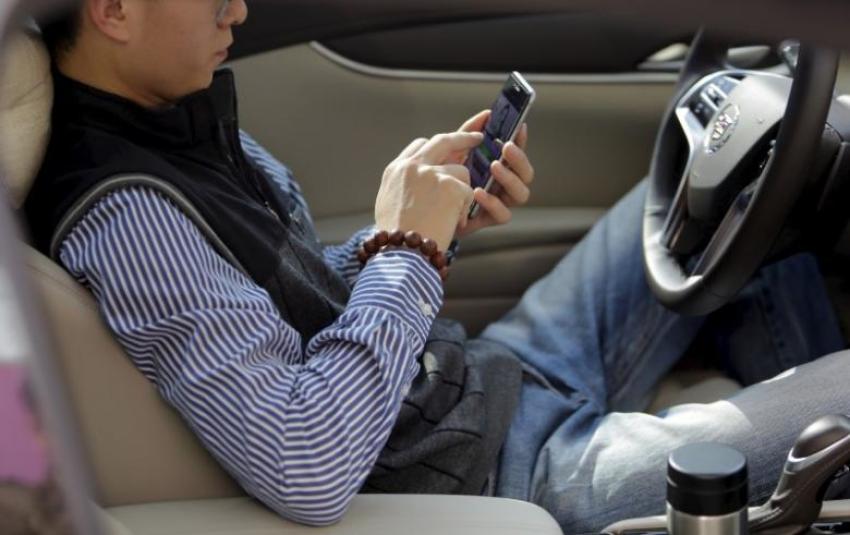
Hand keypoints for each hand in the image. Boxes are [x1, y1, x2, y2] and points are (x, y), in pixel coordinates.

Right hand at [375, 131, 482, 250]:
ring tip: (450, 217)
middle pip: (442, 141)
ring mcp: (431, 173)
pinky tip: (453, 224)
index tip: (449, 146)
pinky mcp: (449, 185)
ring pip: (461, 171)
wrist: (403, 254)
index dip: (437, 147)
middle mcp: (411, 166)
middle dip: (463, 137)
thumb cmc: (397, 240)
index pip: (419, 147)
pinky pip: (469, 191)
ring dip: (463, 193)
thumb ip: (404, 186)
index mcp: (395, 170)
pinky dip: (465, 210)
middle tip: (478, 138)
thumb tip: (417, 183)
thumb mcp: (390, 206)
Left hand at [451, 110, 534, 236]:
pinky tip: (478, 192)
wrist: (427, 209)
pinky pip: (503, 215)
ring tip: (494, 166)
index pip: (517, 153)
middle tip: (505, 147)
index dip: (522, 140)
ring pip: (521, 194)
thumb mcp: (454, 152)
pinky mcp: (489, 220)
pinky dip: (493, 202)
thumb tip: (486, 114)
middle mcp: (504, 185)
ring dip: (510, 178)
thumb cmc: (445, 178)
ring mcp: (500, 203)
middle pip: (526, 174)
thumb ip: (469, 133)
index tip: (520, 127)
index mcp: (500, 167)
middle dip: (519, 159)